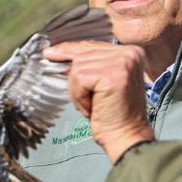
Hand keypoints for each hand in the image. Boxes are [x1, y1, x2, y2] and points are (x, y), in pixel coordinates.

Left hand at [43, 42, 154, 163]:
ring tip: (94, 105)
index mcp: (131, 52)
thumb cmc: (112, 115)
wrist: (125, 137)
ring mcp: (123, 62)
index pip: (91, 45)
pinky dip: (79, 96)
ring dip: (78, 91)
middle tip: (89, 101)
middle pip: (82, 54)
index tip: (50, 53)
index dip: (69, 51)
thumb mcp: (101, 82)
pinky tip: (93, 107)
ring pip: (78, 67)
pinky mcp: (113, 74)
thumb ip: (89, 64)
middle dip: (76, 81)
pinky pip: (79, 78)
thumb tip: (57, 53)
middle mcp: (130, 53)